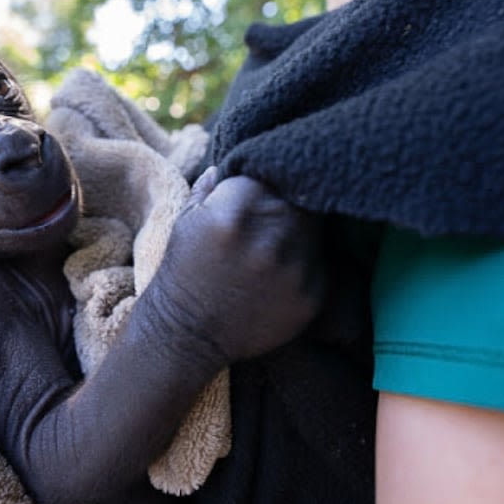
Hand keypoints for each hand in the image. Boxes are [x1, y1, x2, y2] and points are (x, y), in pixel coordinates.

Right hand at [147, 166, 323, 362]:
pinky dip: (306, 267)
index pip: (271, 174)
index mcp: (235, 210)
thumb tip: (227, 166)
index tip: (260, 194)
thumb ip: (211, 189)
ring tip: (272, 250)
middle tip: (270, 223)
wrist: (186, 336)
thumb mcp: (186, 223)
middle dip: (287, 206)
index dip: (266, 182)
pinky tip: (279, 278)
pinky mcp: (311, 296)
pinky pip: (320, 266)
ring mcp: (294, 268)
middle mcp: (270, 235)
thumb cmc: (182, 274)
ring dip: (299, 235)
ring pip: (314, 231)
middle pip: (299, 200)